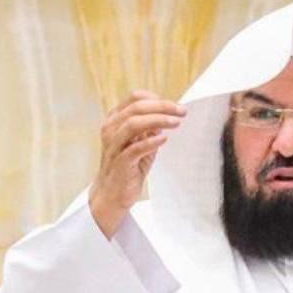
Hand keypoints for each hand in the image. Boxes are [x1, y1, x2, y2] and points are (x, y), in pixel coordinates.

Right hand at [89, 91, 185, 237]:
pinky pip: (134, 148)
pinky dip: (151, 142)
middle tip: (181, 111)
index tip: (174, 106)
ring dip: (158, 120)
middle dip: (162, 107)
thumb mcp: (141, 143)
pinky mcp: (120, 162)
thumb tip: (167, 116)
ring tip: (176, 123)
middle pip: (136, 108)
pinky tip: (163, 139)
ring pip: (133, 124)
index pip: (135, 99)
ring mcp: (113, 145)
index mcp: (115, 120)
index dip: (156, 99)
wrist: (112, 194)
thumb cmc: (127, 167)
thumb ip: (151, 129)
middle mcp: (111, 129)